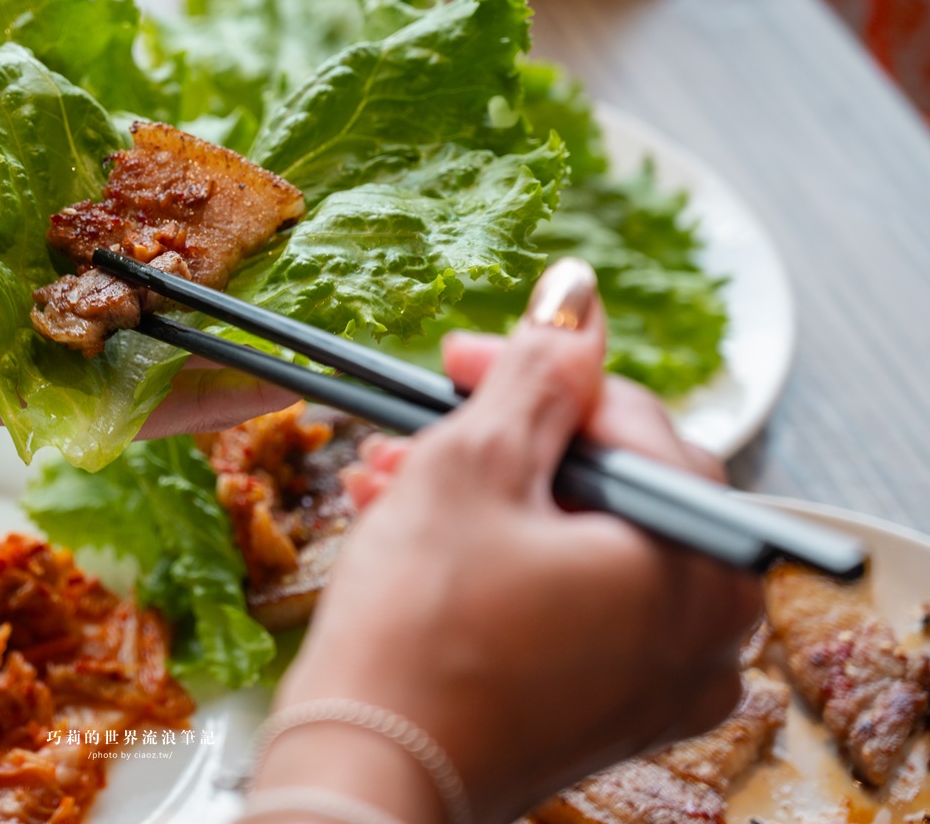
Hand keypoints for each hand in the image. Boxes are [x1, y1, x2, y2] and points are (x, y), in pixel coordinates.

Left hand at [0, 107, 290, 432]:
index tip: (270, 196)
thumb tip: (115, 75)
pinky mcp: (71, 403)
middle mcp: (76, 288)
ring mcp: (79, 350)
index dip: (212, 207)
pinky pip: (155, 410)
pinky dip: (220, 402)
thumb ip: (41, 94)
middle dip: (248, 278)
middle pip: (183, 284)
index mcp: (55, 222)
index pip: (156, 215)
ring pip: (185, 350)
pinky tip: (287, 386)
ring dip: (255, 343)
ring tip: (331, 339)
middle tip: (319, 266)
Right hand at [256, 258, 762, 823]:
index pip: (629, 422)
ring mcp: (656, 682)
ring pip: (573, 542)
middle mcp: (705, 630)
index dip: (535, 374)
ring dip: (481, 498)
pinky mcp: (601, 712)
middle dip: (497, 443)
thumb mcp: (475, 465)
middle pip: (604, 484)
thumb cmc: (420, 626)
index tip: (457, 357)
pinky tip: (415, 536)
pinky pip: (563, 603)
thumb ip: (537, 372)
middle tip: (421, 425)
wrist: (364, 777)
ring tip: (389, 482)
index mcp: (700, 562)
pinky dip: (498, 560)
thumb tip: (577, 292)